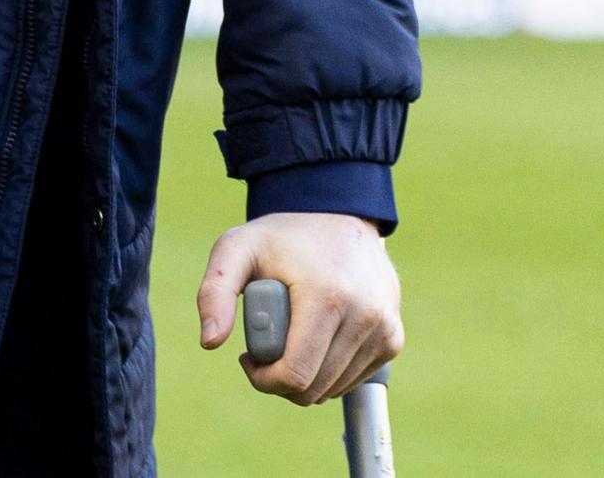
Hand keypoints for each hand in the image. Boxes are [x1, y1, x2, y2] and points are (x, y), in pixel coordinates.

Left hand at [198, 212, 401, 404]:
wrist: (339, 215)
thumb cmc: (283, 237)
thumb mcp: (237, 249)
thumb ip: (214, 292)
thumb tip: (210, 341)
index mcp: (328, 295)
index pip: (295, 375)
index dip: (263, 378)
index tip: (248, 355)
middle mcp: (365, 314)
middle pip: (313, 388)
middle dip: (280, 378)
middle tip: (266, 346)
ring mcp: (384, 327)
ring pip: (333, 389)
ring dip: (306, 376)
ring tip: (293, 335)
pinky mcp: (393, 337)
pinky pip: (353, 380)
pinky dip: (330, 371)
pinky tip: (319, 337)